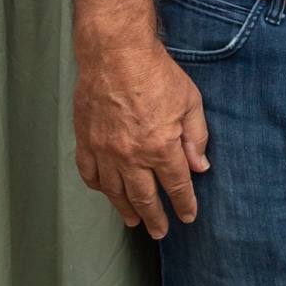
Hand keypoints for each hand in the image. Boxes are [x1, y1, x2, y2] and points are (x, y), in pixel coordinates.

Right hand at [73, 36, 209, 237]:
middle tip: (159, 232)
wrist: (115, 53)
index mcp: (161, 147)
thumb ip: (196, 139)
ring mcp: (105, 151)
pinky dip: (99, 187)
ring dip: (125, 209)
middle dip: (154, 217)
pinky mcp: (86, 140)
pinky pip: (90, 174)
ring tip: (133, 221)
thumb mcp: (190, 103)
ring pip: (115, 191)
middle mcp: (131, 156)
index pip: (176, 186)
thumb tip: (200, 167)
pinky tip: (106, 192)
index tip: (188, 216)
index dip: (183, 204)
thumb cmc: (156, 74)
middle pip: (144, 197)